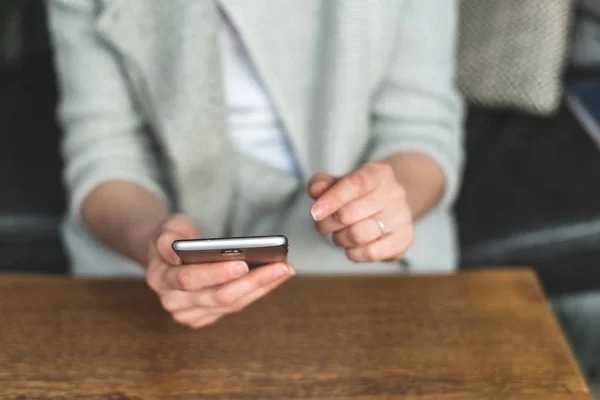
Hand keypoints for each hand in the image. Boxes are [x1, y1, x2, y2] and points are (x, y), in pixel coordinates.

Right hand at [145, 214, 294, 328]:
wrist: (167, 254)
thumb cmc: (171, 237)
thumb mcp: (164, 228)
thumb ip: (167, 239)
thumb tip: (176, 252)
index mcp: (159, 279)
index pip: (188, 279)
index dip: (215, 273)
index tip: (242, 264)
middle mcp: (173, 302)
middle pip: (218, 296)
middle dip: (252, 281)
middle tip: (280, 266)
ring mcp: (190, 314)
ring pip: (232, 304)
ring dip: (262, 286)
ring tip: (285, 269)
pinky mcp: (206, 317)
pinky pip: (237, 305)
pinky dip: (259, 291)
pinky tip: (277, 277)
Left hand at [308, 162, 413, 262]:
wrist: (390, 206)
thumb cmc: (358, 195)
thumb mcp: (339, 182)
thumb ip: (322, 183)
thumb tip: (316, 190)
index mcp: (378, 173)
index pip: (354, 184)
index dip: (331, 200)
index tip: (314, 212)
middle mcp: (394, 193)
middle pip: (349, 214)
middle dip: (327, 223)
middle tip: (322, 225)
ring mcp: (402, 217)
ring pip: (358, 235)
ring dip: (339, 238)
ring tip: (340, 234)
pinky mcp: (404, 239)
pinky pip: (371, 253)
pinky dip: (354, 253)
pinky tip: (352, 246)